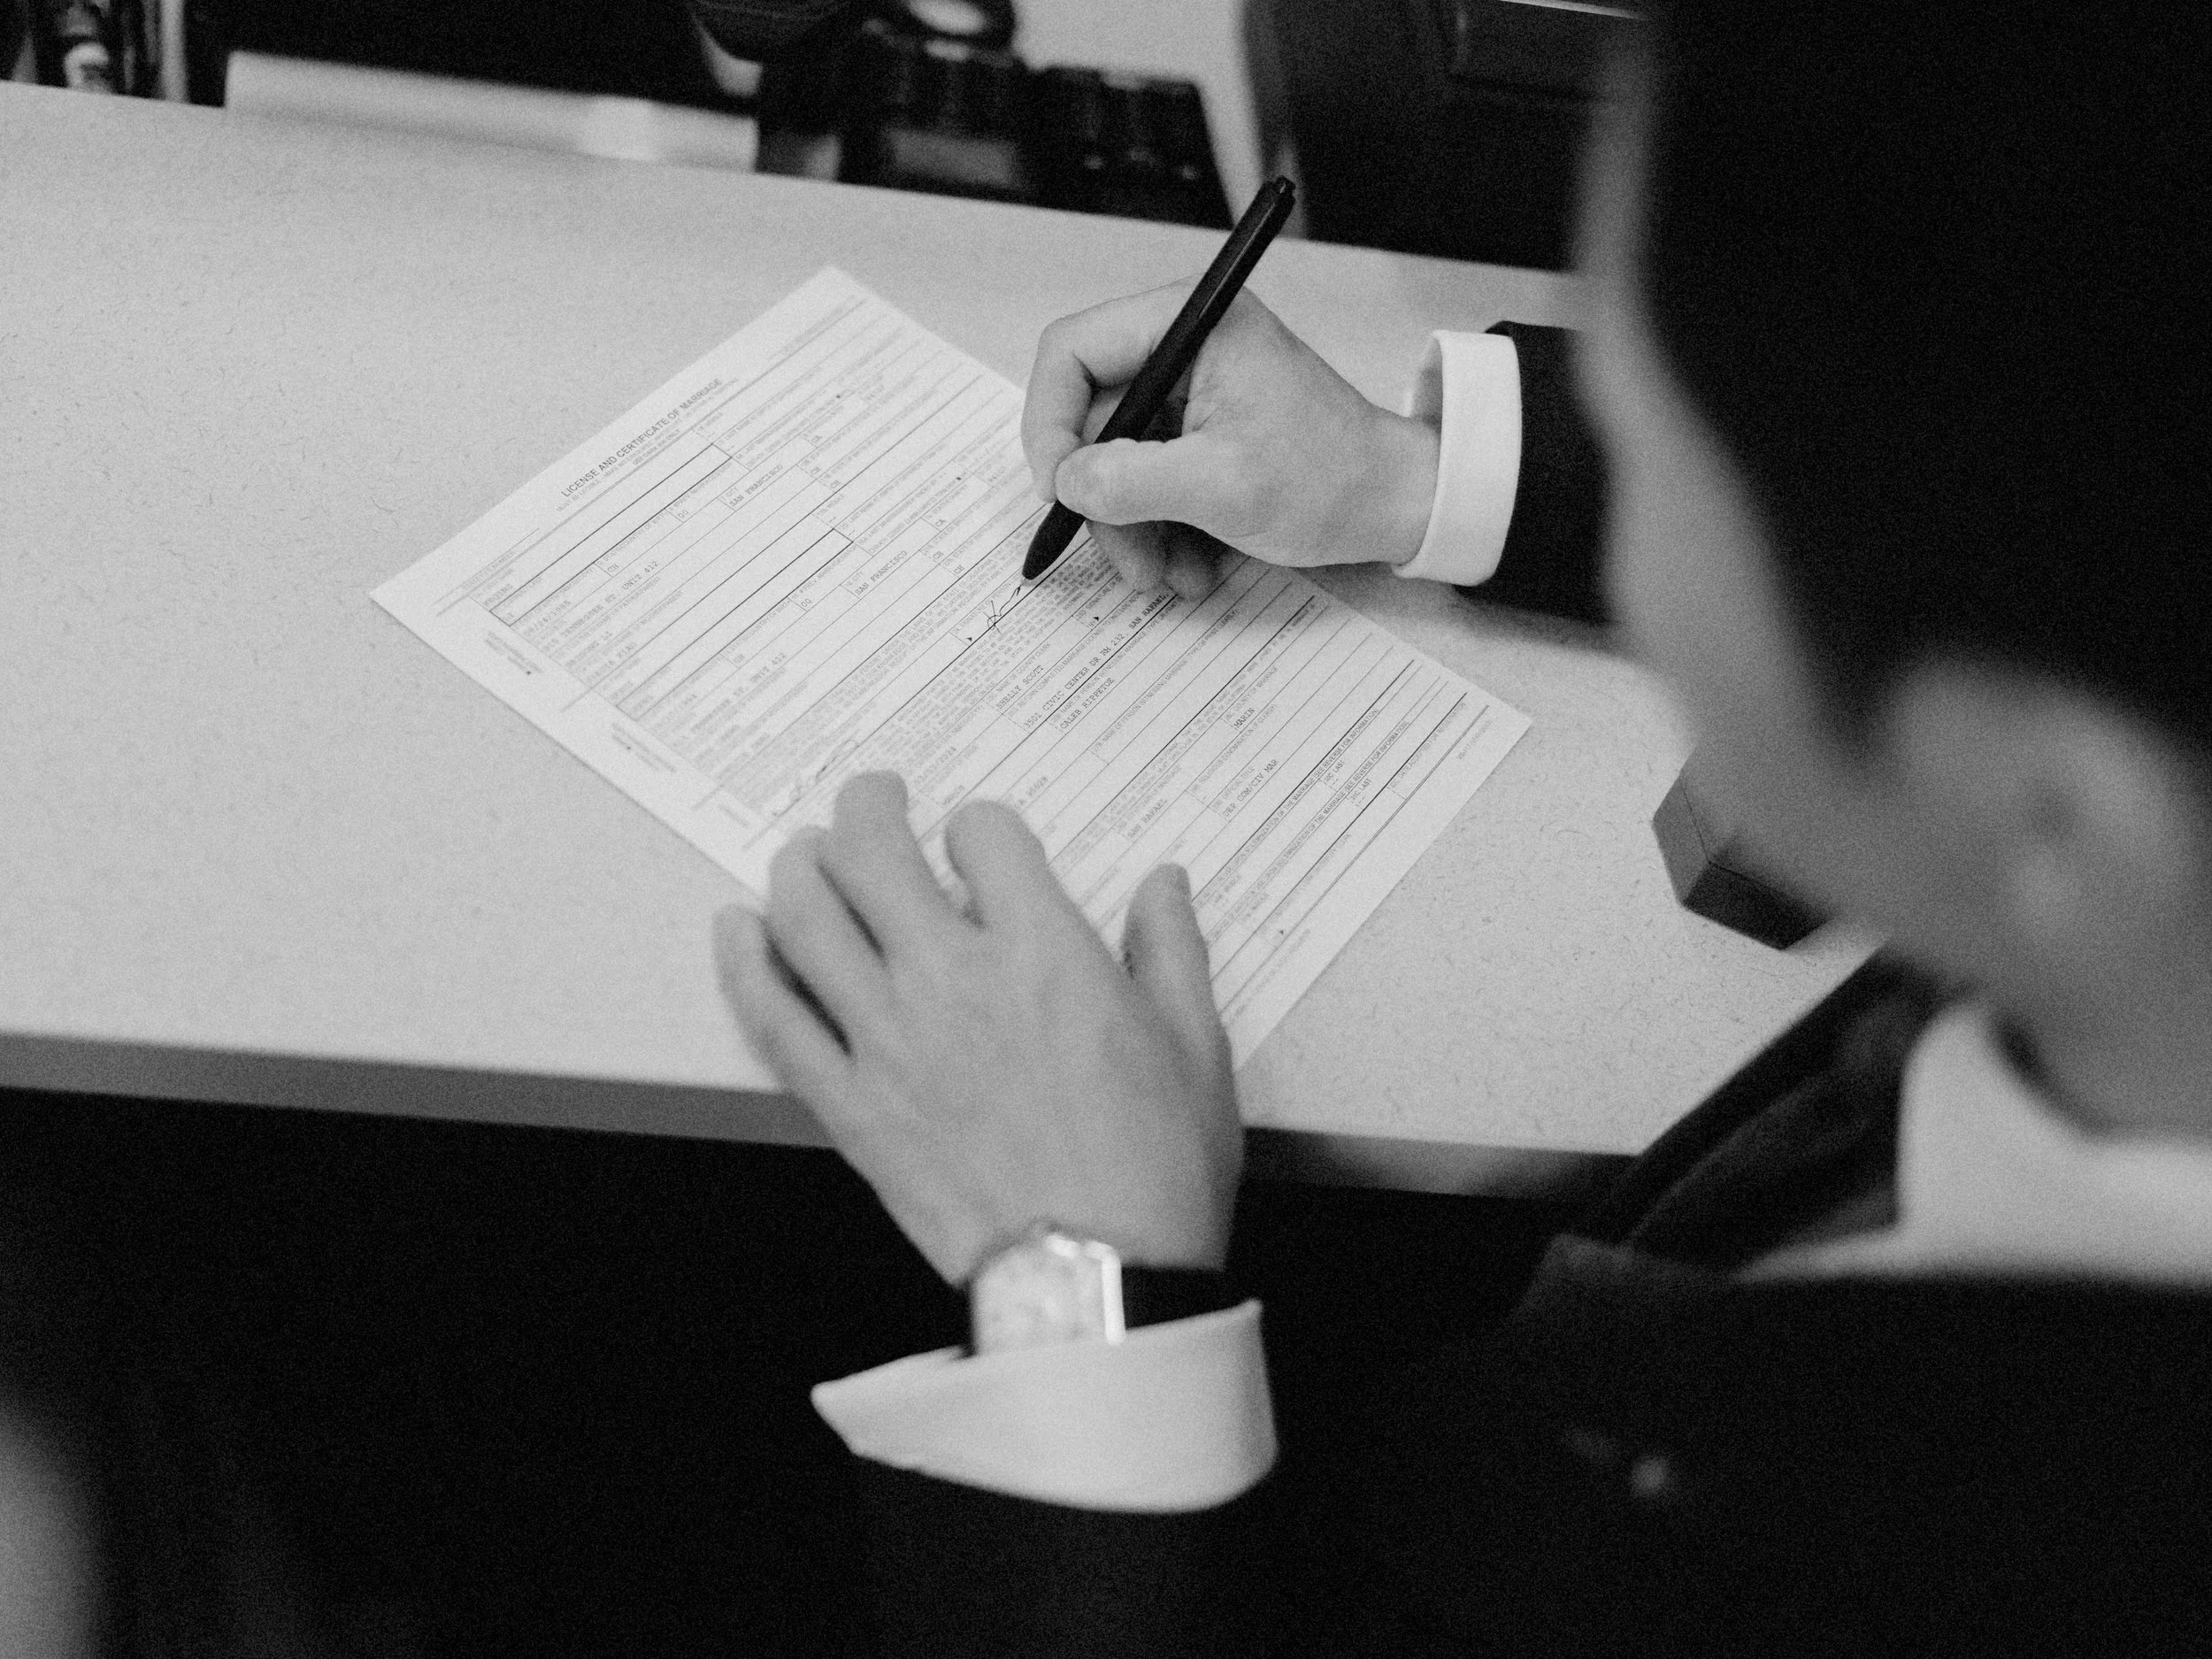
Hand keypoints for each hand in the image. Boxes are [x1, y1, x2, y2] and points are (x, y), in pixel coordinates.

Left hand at [712, 772, 1240, 1284]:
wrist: (1092, 1285)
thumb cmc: (1153, 1171)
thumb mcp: (1195, 1047)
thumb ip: (1171, 950)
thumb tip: (1162, 883)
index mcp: (1044, 952)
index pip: (984, 834)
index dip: (981, 824)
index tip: (982, 843)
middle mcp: (952, 979)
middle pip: (872, 850)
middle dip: (868, 806)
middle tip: (876, 802)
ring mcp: (888, 1041)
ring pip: (806, 916)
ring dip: (799, 867)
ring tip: (808, 855)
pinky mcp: (848, 1104)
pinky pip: (771, 1017)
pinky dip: (744, 963)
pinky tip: (738, 930)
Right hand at [1021, 283, 1440, 598]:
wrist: (1397, 504)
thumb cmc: (1333, 478)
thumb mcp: (1221, 486)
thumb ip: (1129, 480)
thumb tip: (1066, 481)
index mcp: (1191, 324)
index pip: (1072, 352)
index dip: (1048, 423)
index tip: (1057, 489)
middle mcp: (1185, 346)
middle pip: (1091, 419)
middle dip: (1104, 500)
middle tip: (1127, 560)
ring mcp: (1192, 392)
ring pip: (1116, 461)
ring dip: (1133, 529)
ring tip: (1169, 576)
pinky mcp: (1201, 433)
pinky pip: (1149, 480)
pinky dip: (1161, 529)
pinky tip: (1191, 565)